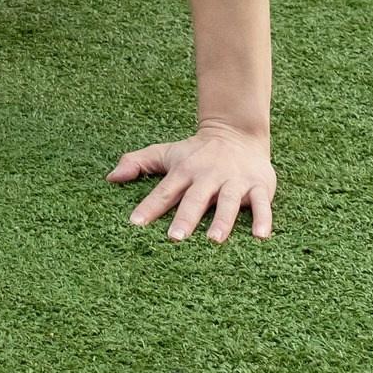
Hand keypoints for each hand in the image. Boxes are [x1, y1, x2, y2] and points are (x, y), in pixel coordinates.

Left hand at [110, 120, 274, 243]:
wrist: (237, 133)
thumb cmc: (196, 152)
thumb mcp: (167, 153)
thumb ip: (138, 162)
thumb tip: (110, 177)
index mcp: (185, 171)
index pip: (164, 191)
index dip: (149, 206)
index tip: (135, 224)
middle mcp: (208, 176)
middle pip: (195, 199)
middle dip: (185, 218)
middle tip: (174, 238)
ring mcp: (234, 182)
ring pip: (228, 202)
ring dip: (222, 221)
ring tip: (213, 240)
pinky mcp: (259, 186)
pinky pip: (263, 204)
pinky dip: (263, 219)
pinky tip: (260, 237)